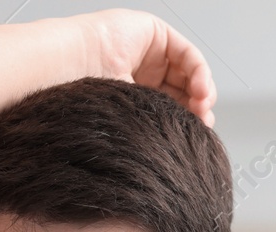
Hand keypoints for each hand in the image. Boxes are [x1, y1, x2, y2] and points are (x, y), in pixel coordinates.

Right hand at [74, 8, 217, 126]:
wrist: (72, 66)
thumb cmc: (87, 94)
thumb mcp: (130, 116)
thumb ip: (156, 127)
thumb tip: (181, 152)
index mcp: (138, 96)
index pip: (173, 108)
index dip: (188, 120)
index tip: (197, 135)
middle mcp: (146, 74)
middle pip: (185, 91)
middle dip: (198, 107)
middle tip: (203, 122)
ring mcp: (152, 54)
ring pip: (190, 73)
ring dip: (202, 90)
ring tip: (202, 106)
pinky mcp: (156, 33)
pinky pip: (187, 54)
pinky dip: (199, 72)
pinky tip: (199, 89)